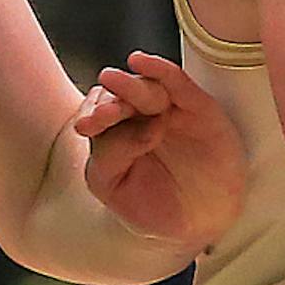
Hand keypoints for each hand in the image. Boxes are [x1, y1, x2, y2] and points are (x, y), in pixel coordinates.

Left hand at [77, 51, 244, 249]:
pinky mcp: (197, 107)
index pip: (97, 115)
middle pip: (120, 97)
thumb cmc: (153, 206)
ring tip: (116, 83)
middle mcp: (139, 118)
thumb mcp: (115, 187)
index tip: (86, 127)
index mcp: (113, 134)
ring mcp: (169, 110)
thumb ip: (109, 155)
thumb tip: (139, 129)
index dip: (92, 116)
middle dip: (110, 102)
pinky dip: (160, 70)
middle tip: (105, 114)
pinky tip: (142, 61)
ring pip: (145, 87)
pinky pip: (177, 82)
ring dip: (129, 85)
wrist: (197, 224)